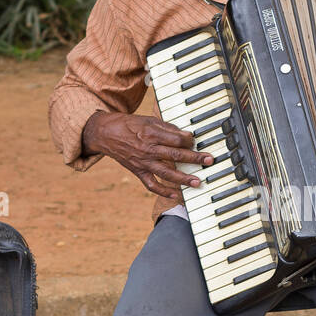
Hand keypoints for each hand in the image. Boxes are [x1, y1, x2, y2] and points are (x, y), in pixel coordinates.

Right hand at [82, 111, 212, 198]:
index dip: (188, 141)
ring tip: (197, 182)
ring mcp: (143, 162)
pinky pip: (151, 185)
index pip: (175, 139)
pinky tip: (176, 195)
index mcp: (151, 134)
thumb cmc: (130, 125)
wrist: (106, 134)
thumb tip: (186, 135)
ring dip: (183, 178)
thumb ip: (167, 128)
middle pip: (175, 155)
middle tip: (209, 161)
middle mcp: (148, 149)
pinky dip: (163, 191)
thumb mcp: (148, 120)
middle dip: (194, 159)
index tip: (196, 141)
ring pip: (166, 173)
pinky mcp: (138, 172)